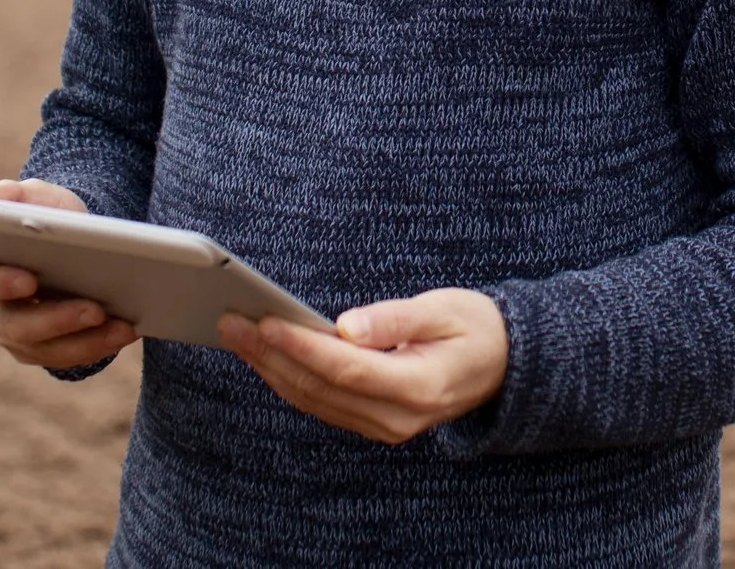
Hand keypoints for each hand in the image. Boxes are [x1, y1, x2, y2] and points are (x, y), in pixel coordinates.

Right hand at [0, 178, 138, 369]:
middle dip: (56, 320)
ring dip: (86, 340)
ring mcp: (18, 335)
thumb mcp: (36, 196)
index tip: (30, 279)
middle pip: (15, 326)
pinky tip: (125, 330)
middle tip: (94, 310)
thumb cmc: (50, 216)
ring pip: (46, 349)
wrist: (78, 240)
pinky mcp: (47, 349)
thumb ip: (10, 195)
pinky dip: (99, 345)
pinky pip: (70, 356)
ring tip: (121, 325)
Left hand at [219, 287, 508, 444]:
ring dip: (271, 369)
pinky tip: (266, 356)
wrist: (503, 365)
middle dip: (271, 355)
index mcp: (420, 386)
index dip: (302, 346)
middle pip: (321, 389)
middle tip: (231, 322)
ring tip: (237, 336)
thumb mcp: (445, 309)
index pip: (346, 368)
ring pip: (315, 401)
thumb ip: (396, 318)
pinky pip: (323, 405)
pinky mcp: (374, 423)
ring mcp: (386, 426)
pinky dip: (290, 380)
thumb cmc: (476, 327)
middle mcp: (399, 417)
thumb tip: (346, 326)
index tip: (265, 321)